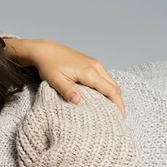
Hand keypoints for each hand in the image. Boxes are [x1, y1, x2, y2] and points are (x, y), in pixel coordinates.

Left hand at [5, 38, 125, 116]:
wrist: (45, 50)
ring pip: (110, 81)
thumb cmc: (49, 65)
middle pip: (114, 86)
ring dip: (112, 94)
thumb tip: (78, 101)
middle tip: (117, 116)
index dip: (118, 104)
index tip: (121, 116)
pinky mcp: (90, 63)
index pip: (110, 90)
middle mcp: (96, 66)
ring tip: (110, 108)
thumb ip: (67, 91)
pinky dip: (106, 87)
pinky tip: (101, 96)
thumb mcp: (55, 80)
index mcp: (89, 72)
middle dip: (118, 101)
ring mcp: (94, 63)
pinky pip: (104, 77)